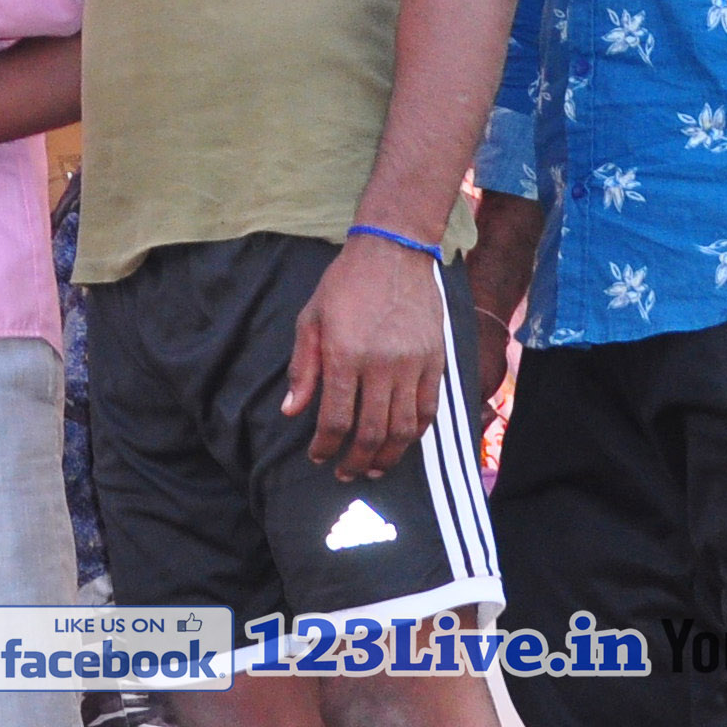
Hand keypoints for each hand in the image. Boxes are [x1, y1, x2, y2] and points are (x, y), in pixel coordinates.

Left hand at [284, 234, 450, 479]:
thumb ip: (302, 369)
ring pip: (403, 428)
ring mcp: (412, 364)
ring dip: (388, 456)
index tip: (318, 457)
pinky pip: (428, 409)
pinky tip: (402, 443)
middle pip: (371, 432)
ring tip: (373, 469)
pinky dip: (415, 433)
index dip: (325, 446)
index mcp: (345, 355)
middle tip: (345, 474)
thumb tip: (291, 411)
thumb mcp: (310, 320)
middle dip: (355, 460)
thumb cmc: (345, 285)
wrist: (394, 252)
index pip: (334, 418)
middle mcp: (381, 365)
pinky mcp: (435, 360)